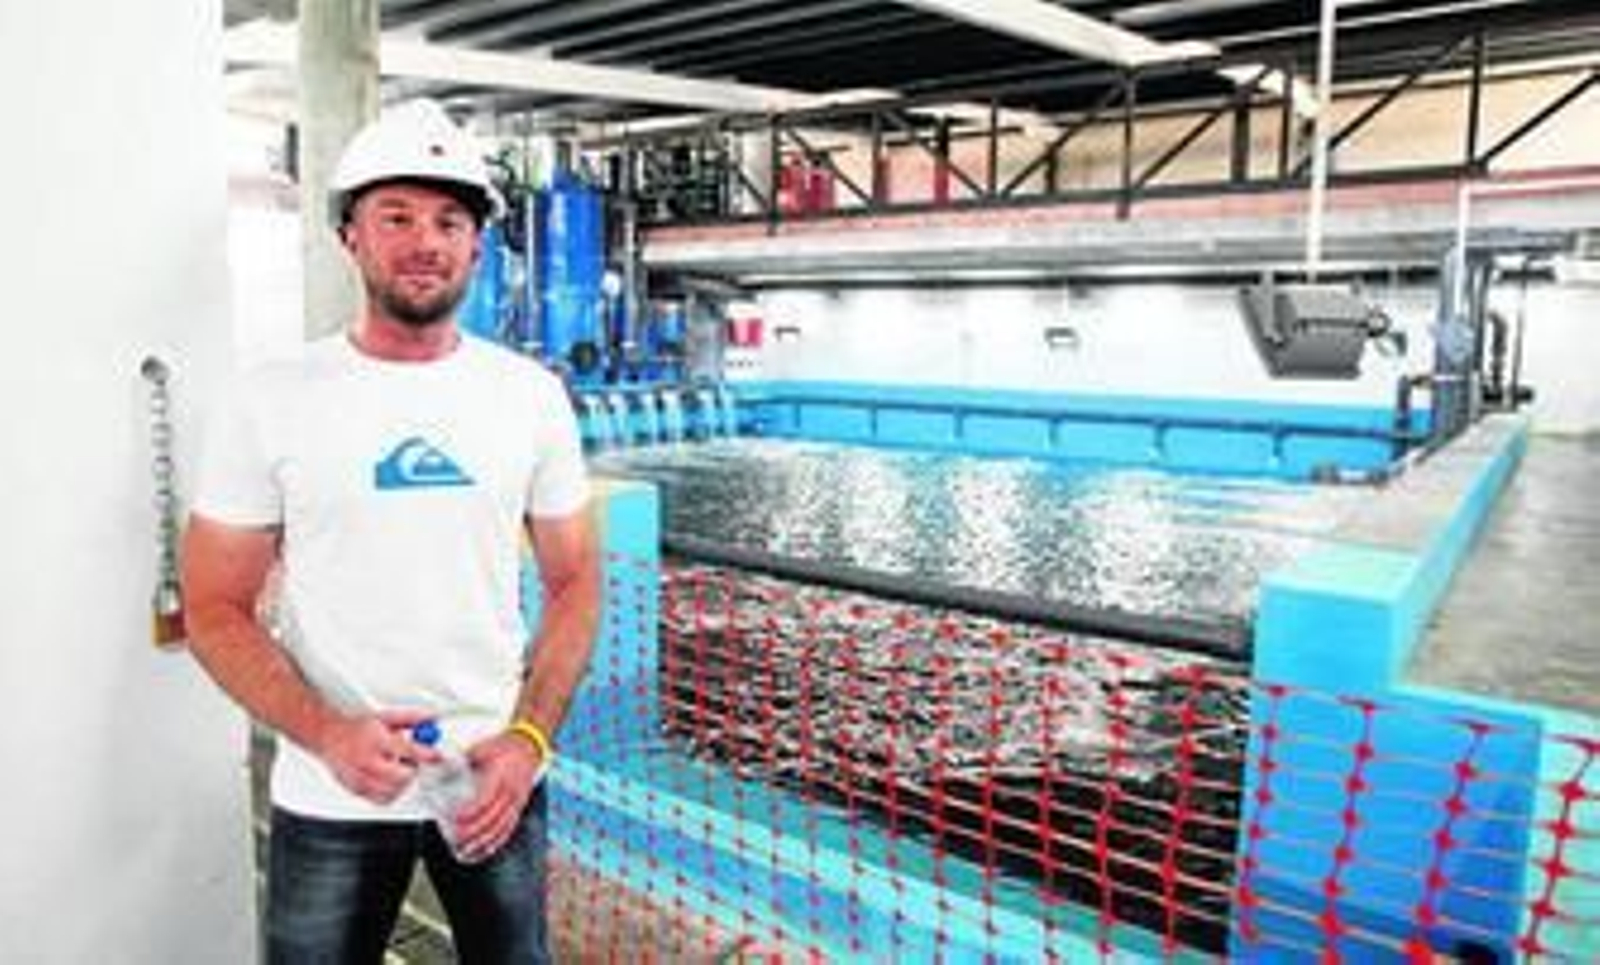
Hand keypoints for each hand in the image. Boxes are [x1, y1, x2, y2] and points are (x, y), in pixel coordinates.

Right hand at [315, 709, 439, 804]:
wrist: (328, 736)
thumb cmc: (356, 727)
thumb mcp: (386, 718)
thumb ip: (411, 718)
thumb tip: (432, 719)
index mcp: (375, 740)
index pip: (408, 750)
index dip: (427, 754)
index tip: (438, 755)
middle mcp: (367, 761)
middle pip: (403, 776)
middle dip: (412, 769)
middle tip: (409, 760)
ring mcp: (360, 778)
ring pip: (394, 790)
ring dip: (401, 781)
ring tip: (394, 767)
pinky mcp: (356, 790)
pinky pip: (383, 799)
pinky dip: (390, 791)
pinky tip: (386, 778)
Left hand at [448, 731, 548, 859]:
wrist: (530, 745)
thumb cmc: (506, 746)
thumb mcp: (483, 748)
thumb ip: (464, 760)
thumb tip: (443, 769)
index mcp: (500, 777)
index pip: (485, 800)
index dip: (469, 813)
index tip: (454, 820)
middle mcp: (510, 792)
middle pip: (492, 819)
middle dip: (472, 833)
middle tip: (455, 840)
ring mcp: (516, 802)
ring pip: (500, 828)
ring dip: (482, 843)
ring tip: (466, 852)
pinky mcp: (519, 808)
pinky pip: (508, 829)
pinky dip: (496, 842)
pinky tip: (485, 850)